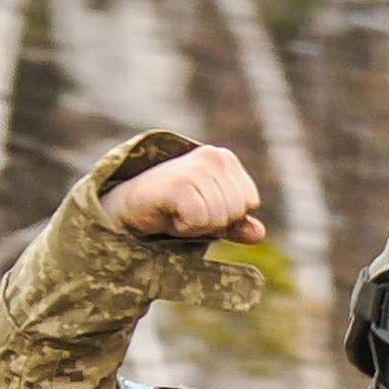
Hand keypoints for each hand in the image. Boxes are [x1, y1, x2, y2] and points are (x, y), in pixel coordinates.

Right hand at [103, 143, 267, 242]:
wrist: (128, 206)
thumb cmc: (170, 208)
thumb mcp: (209, 216)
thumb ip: (236, 223)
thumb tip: (259, 233)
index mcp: (225, 159)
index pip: (250, 202)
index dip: (227, 216)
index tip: (200, 206)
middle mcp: (214, 156)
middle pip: (236, 211)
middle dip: (212, 222)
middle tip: (185, 210)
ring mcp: (196, 167)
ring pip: (219, 217)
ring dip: (196, 225)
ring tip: (176, 211)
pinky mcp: (179, 182)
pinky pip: (200, 220)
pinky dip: (184, 227)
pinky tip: (169, 213)